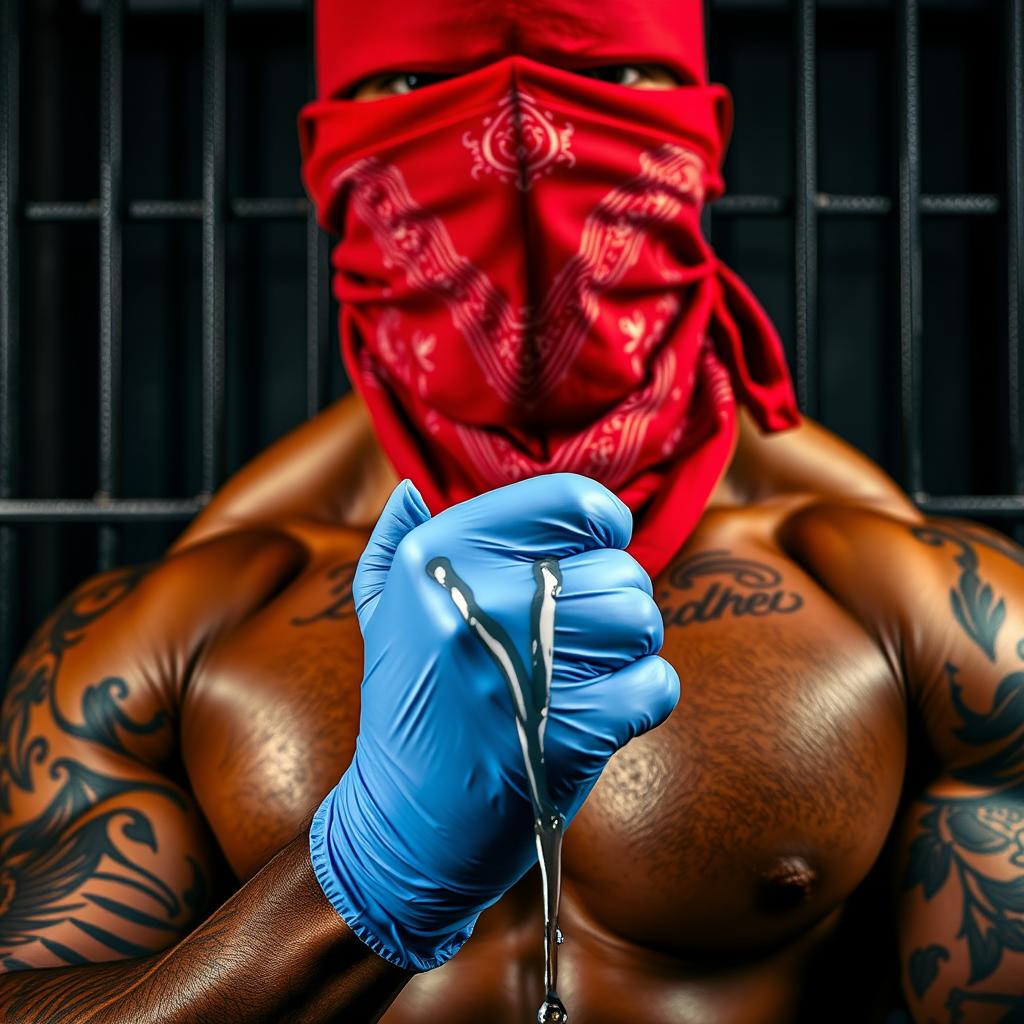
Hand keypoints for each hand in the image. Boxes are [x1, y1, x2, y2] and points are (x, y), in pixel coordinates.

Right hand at [309, 473, 678, 970]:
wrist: (403, 828)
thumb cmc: (407, 708)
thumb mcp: (381, 614)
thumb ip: (394, 539)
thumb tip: (412, 486)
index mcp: (437, 555)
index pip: (569, 500)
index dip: (603, 523)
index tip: (594, 553)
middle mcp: (476, 598)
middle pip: (618, 567)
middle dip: (616, 602)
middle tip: (578, 640)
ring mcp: (518, 667)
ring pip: (641, 619)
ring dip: (632, 650)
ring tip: (589, 673)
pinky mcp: (560, 732)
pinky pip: (655, 685)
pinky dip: (645, 699)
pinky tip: (604, 713)